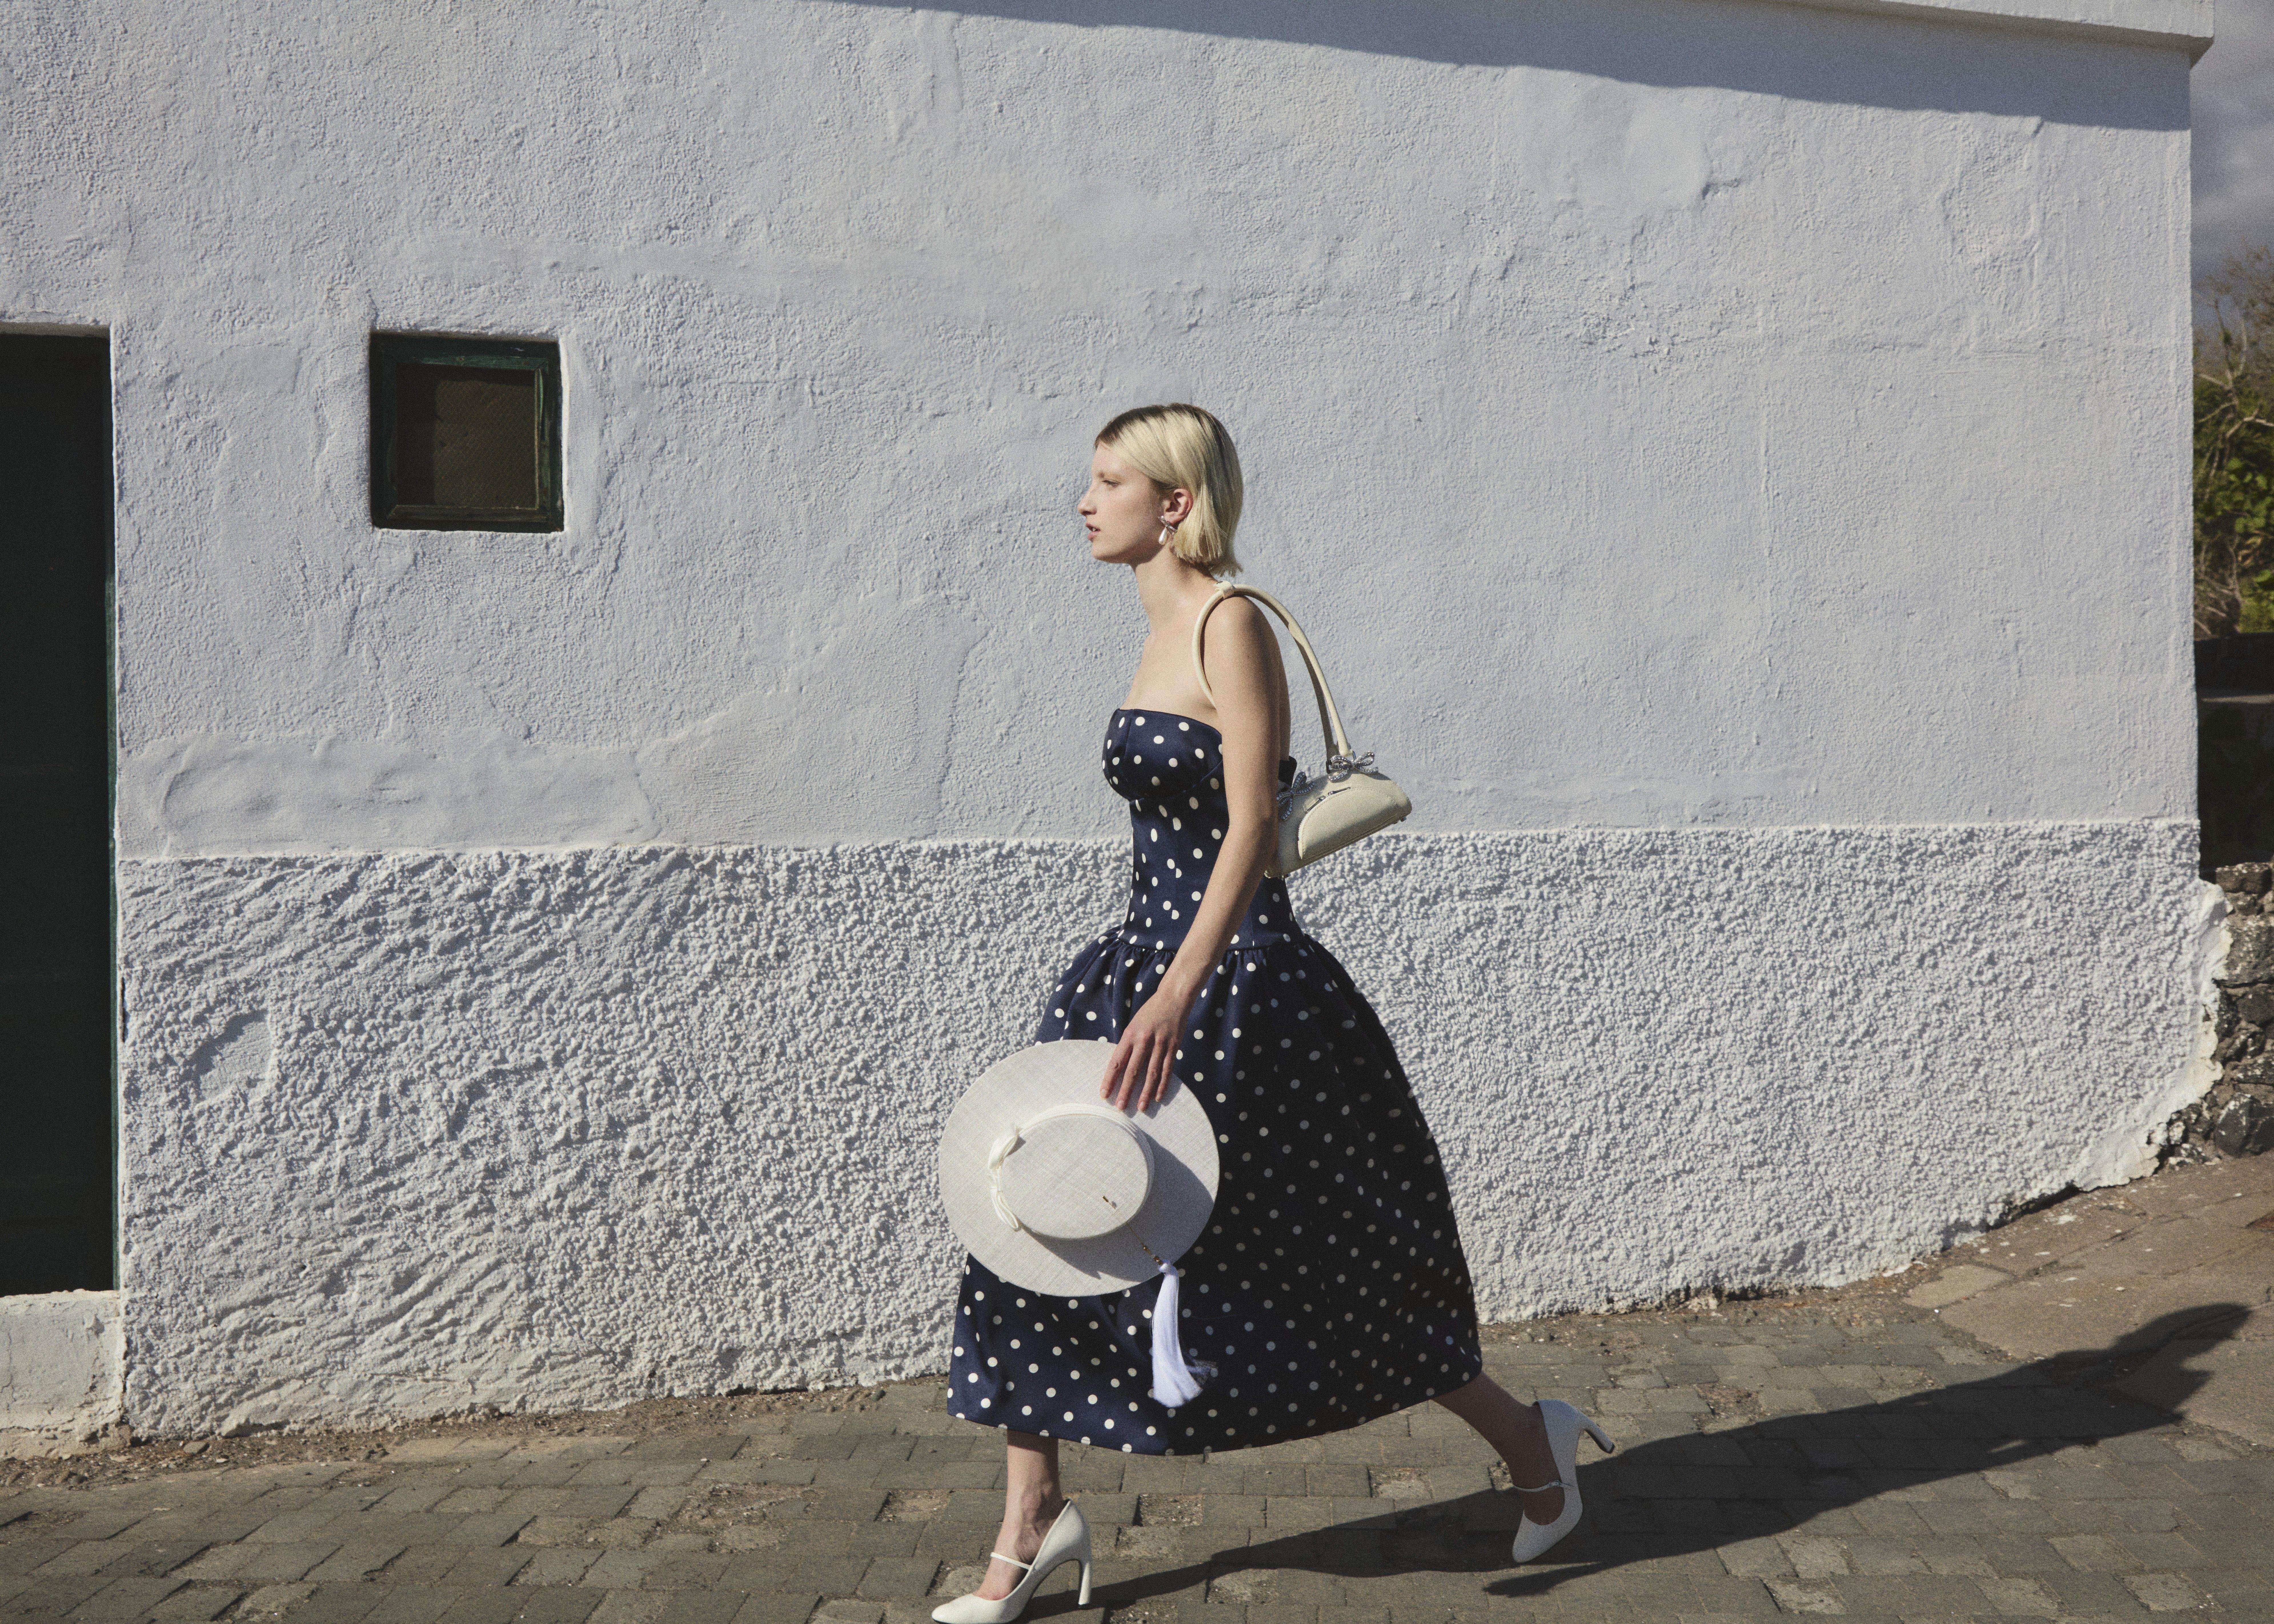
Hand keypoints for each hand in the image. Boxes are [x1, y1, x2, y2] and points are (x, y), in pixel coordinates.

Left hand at [1101, 978, 1196, 1113]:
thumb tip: (1120, 1067)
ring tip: (1140, 1107)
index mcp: (1129, 1035)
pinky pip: (1167, 1069)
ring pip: (1151, 1073)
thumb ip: (1128, 1045)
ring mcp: (1159, 1043)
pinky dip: (1163, 1084)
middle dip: (1125, 1090)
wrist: (1173, 998)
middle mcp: (1143, 1040)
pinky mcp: (1173, 1046)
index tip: (1104, 1094)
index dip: (1109, 1079)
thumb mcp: (1133, 1025)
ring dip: (1145, 1092)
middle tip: (1120, 1107)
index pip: (1116, 1062)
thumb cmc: (1150, 1013)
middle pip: (1132, 1070)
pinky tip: (1158, 1096)